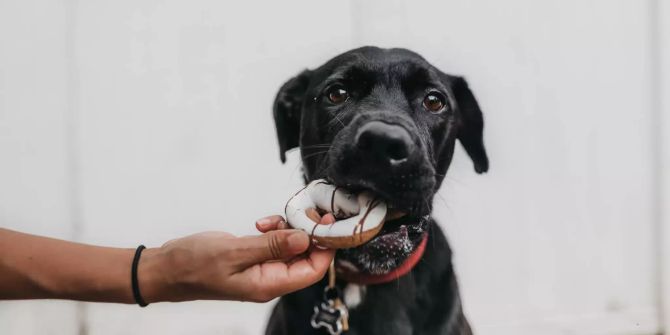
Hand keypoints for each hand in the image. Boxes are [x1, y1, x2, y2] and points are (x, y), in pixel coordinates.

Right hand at [139, 215, 335, 302]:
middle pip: (306, 258)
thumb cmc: (193, 265)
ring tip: (272, 219)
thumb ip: (272, 245)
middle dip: (309, 233)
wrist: (166, 268)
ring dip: (288, 229)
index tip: (326, 222)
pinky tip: (260, 223)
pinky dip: (274, 230)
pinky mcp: (253, 258)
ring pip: (291, 248)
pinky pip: (275, 244)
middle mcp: (269, 280)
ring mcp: (261, 269)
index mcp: (268, 285)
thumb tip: (305, 238)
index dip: (325, 247)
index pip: (313, 270)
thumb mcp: (235, 252)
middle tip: (303, 211)